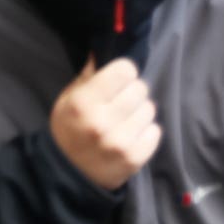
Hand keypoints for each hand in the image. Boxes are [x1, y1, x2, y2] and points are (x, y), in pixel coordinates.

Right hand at [49, 58, 160, 190]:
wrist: (67, 174)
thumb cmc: (68, 129)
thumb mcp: (68, 99)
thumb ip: (89, 76)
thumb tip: (106, 50)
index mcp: (83, 103)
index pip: (125, 70)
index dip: (123, 73)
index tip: (117, 81)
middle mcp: (102, 122)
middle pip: (140, 88)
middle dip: (132, 92)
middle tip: (120, 103)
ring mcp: (119, 142)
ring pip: (149, 109)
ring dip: (140, 112)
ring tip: (125, 121)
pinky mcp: (134, 159)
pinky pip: (155, 132)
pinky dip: (146, 132)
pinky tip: (131, 136)